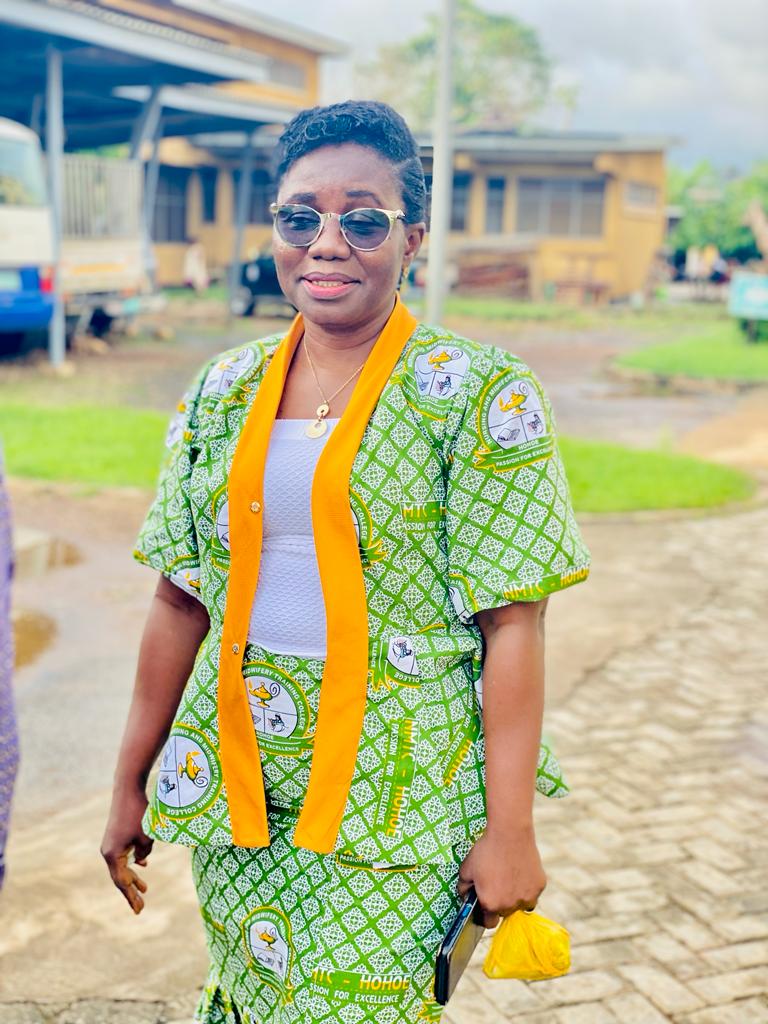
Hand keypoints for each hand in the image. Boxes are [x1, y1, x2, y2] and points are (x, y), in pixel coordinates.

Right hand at [101, 785, 153, 914]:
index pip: (122, 882)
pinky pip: (123, 855)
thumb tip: (141, 862)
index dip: (131, 896)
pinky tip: (143, 866)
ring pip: (122, 866)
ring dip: (133, 877)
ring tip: (144, 889)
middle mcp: (108, 851)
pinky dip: (132, 863)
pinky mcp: (115, 836)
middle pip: (120, 877)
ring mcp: (111, 843)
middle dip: (131, 891)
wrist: (127, 790)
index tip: (139, 909)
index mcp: (113, 855)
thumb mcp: (147, 837)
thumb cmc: (139, 814)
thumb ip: (145, 853)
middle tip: (141, 907)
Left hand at [458, 823, 545, 927]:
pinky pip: (532, 892)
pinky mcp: (539, 886)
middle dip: (500, 903)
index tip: (485, 907)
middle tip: (497, 884)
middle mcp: (510, 905)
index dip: (485, 916)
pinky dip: (527, 886)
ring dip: (515, 897)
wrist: (509, 833)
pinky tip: (520, 871)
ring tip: (509, 878)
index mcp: (491, 904)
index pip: (489, 923)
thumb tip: (465, 896)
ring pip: (521, 904)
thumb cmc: (486, 851)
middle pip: (505, 912)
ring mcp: (527, 897)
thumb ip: (463, 888)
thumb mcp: (466, 869)